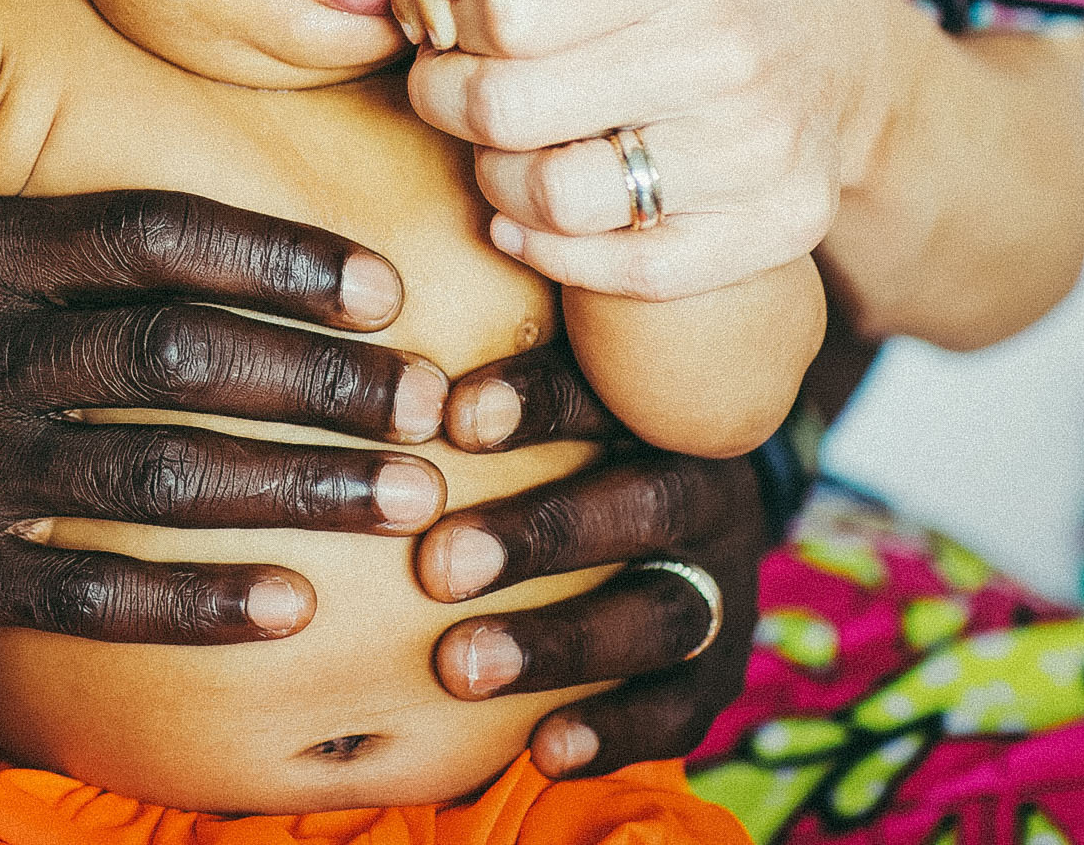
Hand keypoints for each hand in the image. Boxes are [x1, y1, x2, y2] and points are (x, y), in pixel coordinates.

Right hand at [0, 190, 450, 641]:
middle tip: (432, 407)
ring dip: (297, 488)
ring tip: (407, 501)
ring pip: (156, 475)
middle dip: (321, 382)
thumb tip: (263, 243)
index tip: (385, 291)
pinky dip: (201, 602)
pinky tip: (293, 607)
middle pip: (177, 356)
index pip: (152, 237)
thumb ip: (77, 249)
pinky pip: (95, 593)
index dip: (278, 259)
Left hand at [304, 0, 891, 300]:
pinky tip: (540, 213)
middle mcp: (726, 53)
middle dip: (451, 101)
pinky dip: (552, 249)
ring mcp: (757, 152)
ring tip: (511, 145)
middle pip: (505, 109)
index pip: (496, 6)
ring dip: (496, 181)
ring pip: (550, 200)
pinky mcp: (772, 232)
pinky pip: (619, 269)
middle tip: (461, 89)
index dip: (447, 17)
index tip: (457, 17)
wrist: (847, 56)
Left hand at [419, 346, 763, 777]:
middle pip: (643, 504)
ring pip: (659, 613)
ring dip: (557, 642)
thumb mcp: (546, 389)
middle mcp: (703, 489)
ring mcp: (720, 581)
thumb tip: (363, 333)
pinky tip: (543, 751)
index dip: (535, 401)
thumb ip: (473, 378)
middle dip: (539, 534)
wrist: (682, 512)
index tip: (451, 418)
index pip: (605, 390)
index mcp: (656, 407)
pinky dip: (613, 730)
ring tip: (459, 667)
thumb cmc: (565, 439)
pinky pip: (679, 707)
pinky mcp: (719, 670)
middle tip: (436, 565)